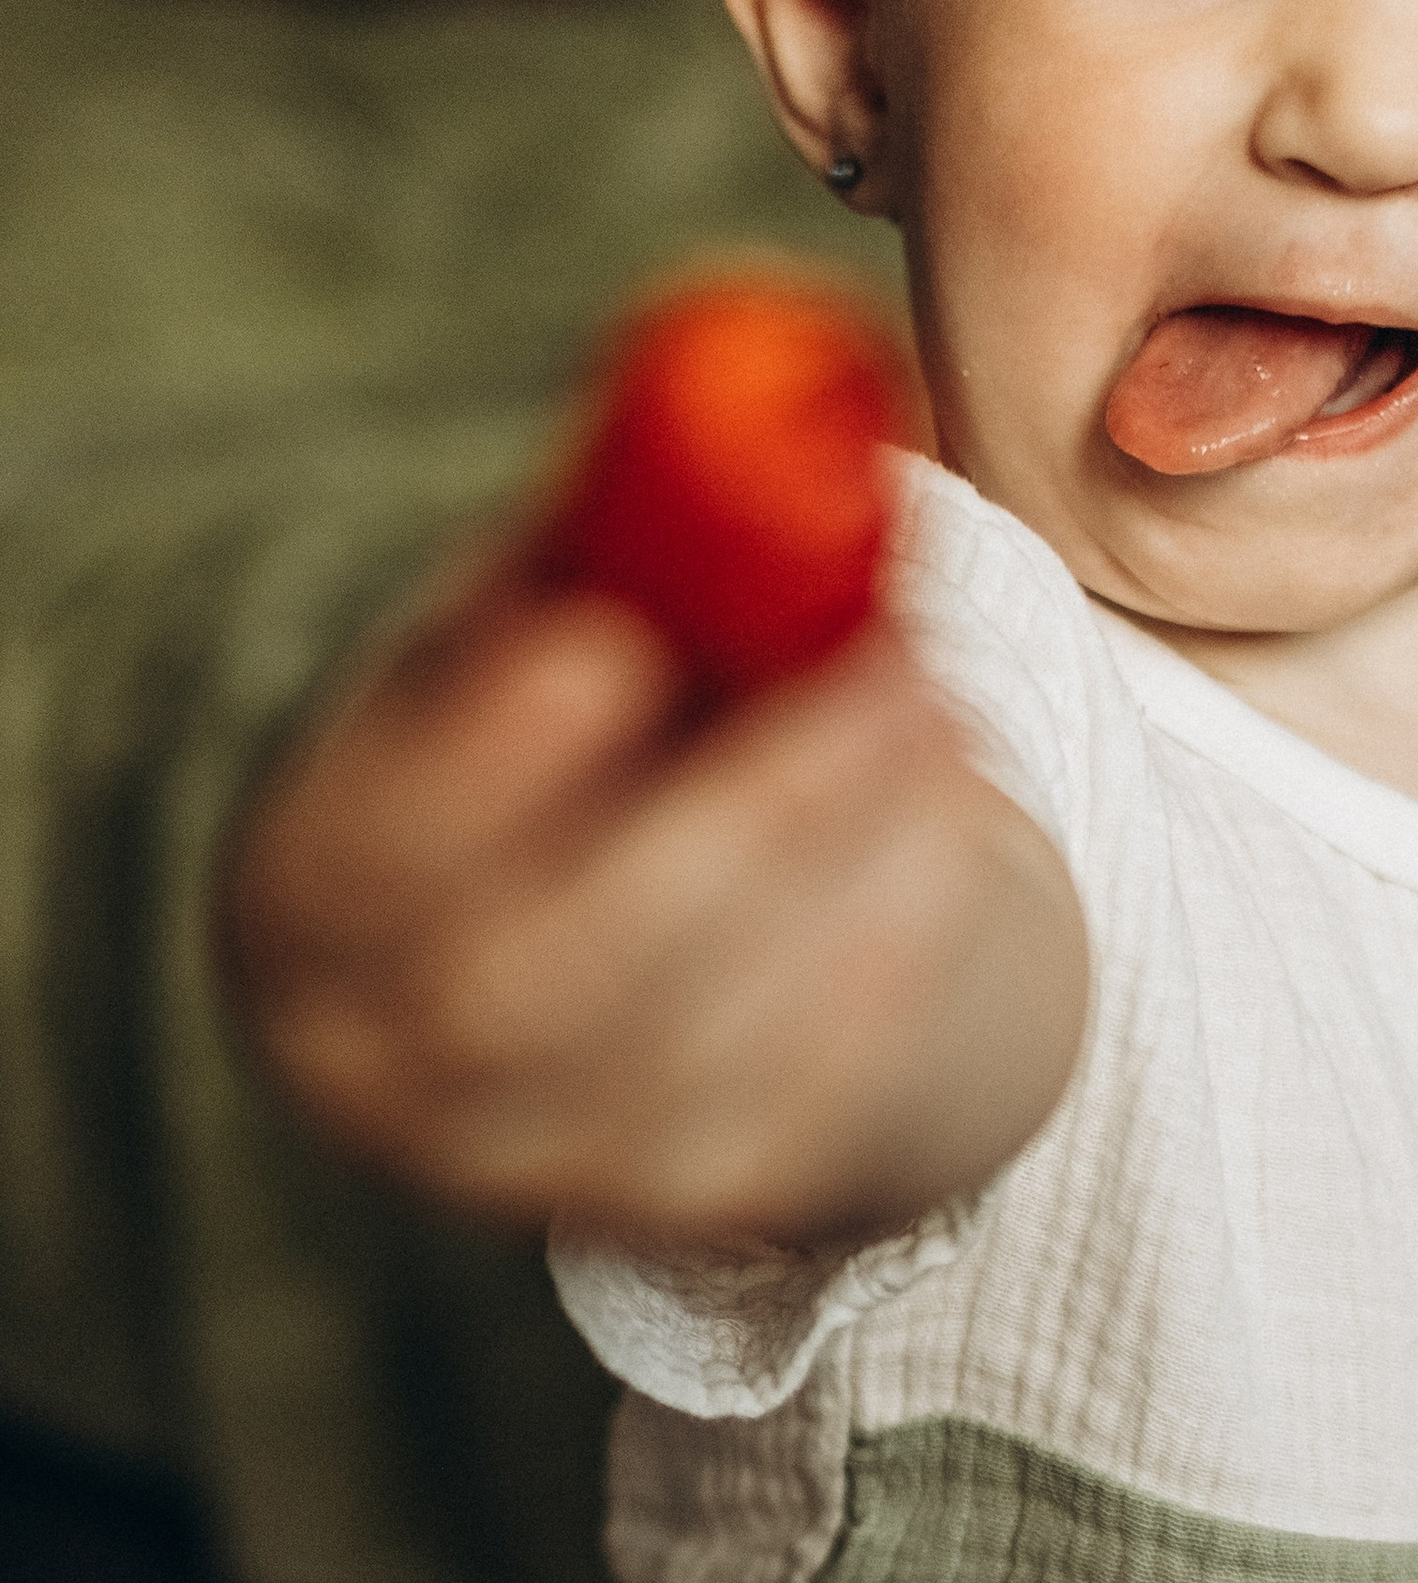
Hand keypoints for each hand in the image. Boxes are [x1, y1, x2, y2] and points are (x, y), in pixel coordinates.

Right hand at [222, 545, 1085, 1243]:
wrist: (659, 945)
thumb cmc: (580, 740)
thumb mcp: (537, 635)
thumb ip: (600, 547)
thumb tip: (729, 383)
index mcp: (305, 901)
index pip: (358, 855)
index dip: (472, 762)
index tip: (605, 645)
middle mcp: (386, 1063)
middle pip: (541, 974)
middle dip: (736, 812)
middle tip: (885, 669)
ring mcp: (536, 1160)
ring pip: (697, 1042)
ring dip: (846, 861)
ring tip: (938, 714)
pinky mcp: (690, 1199)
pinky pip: (799, 1103)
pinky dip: (882, 957)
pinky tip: (947, 834)